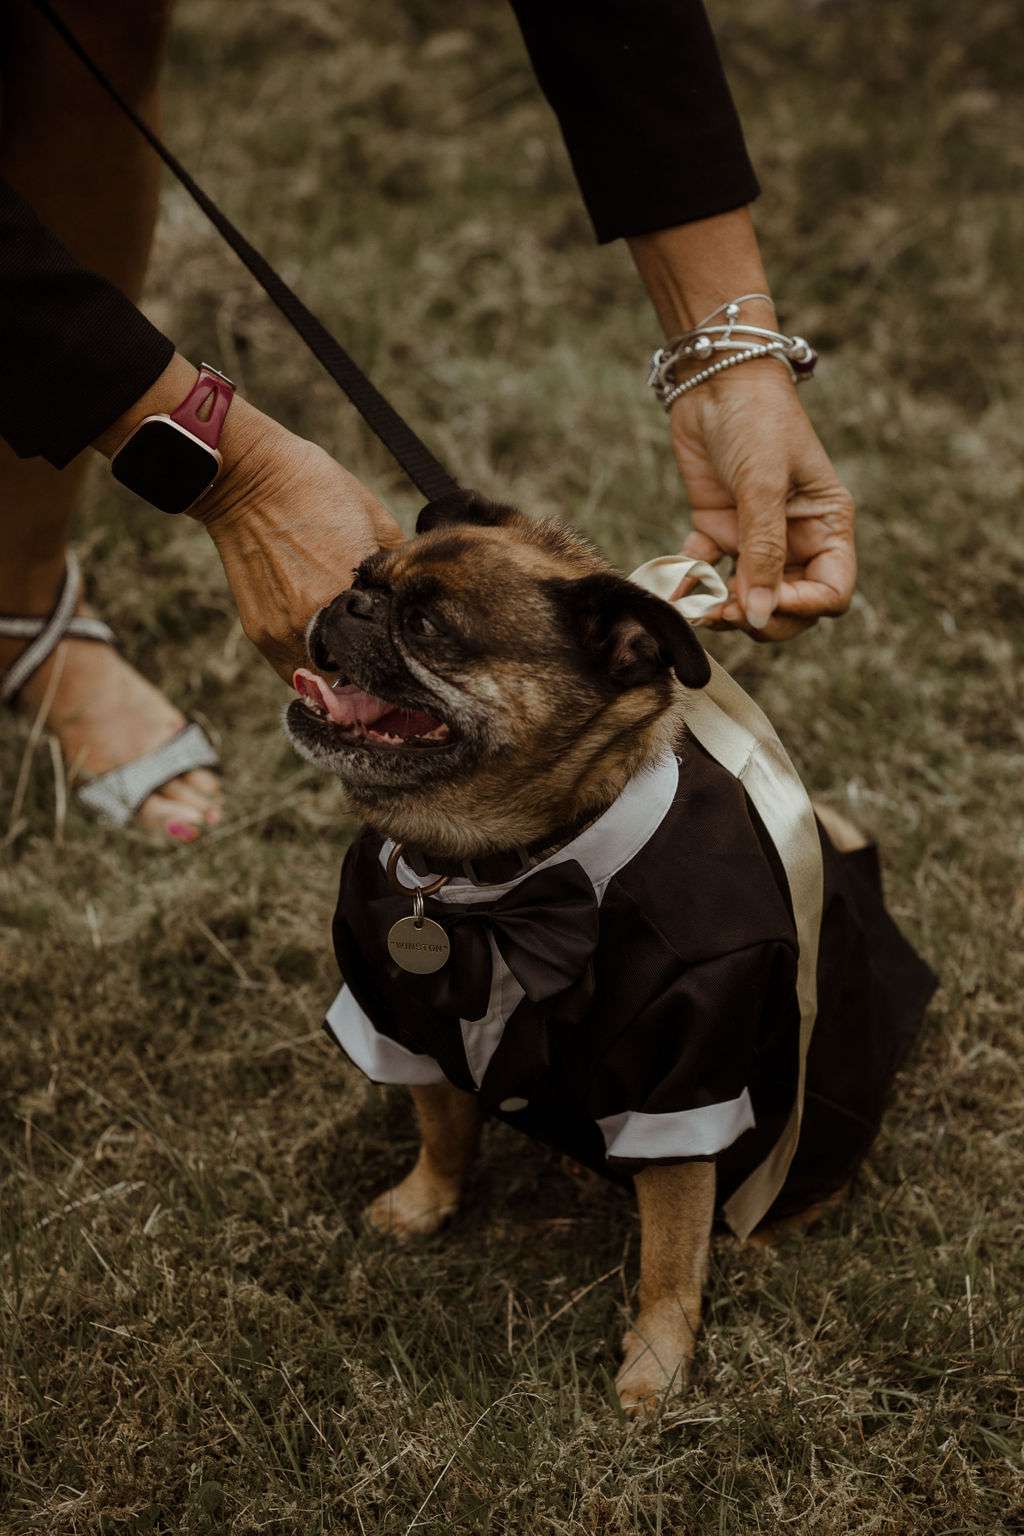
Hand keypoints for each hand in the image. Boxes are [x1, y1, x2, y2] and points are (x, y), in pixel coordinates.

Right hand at [194, 416, 402, 679]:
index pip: (388, 652)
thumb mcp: (377, 519)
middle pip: (356, 674)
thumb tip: (412, 595)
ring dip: (339, 670)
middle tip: (381, 654)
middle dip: (370, 665)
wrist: (248, 478)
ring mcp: (282, 634)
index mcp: (352, 596)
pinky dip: (309, 663)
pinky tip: (323, 644)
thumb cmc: (316, 489)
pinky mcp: (259, 633)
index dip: (398, 654)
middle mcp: (316, 624)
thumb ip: (397, 566)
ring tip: (352, 650)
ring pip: (324, 678)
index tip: (405, 651)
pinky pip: (292, 669)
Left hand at [669, 360, 855, 640]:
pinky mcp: (717, 528)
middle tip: (724, 611)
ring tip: (697, 606)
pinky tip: (674, 587)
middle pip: (788, 606)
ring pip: (746, 597)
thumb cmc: (755, 420)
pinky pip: (707, 572)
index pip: (831, 593)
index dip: (802, 608)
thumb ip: (762, 552)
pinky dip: (691, 584)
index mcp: (826, 526)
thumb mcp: (762, 485)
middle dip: (758, 617)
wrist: (713, 377)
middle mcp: (796, 537)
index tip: (765, 603)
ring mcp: (755, 536)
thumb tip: (760, 617)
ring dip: (723, 608)